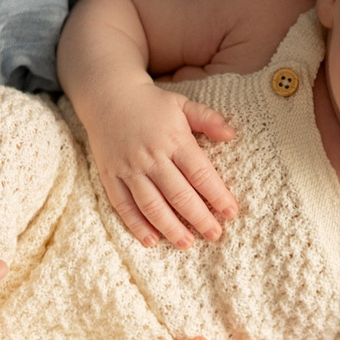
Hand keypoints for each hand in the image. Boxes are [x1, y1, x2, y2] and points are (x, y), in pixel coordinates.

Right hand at [81, 81, 238, 247]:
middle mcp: (151, 156)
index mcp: (173, 139)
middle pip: (179, 194)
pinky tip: (151, 240)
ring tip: (187, 244)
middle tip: (214, 235)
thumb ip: (208, 119)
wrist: (106, 95)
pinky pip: (123, 206)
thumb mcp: (182, 104)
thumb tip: (232, 135)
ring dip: (170, 228)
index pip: (200, 173)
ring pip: (151, 205)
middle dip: (198, 218)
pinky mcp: (111, 176)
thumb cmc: (150, 103)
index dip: (217, 195)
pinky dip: (136, 225)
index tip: (231, 212)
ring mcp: (129, 168)